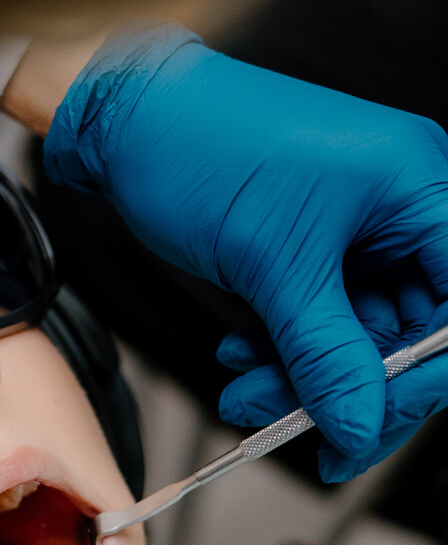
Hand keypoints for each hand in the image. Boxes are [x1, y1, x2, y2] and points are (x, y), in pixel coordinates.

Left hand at [43, 23, 447, 478]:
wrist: (126, 115)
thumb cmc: (202, 151)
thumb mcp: (271, 266)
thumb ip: (325, 353)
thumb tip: (359, 427)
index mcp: (422, 190)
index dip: (422, 379)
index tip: (365, 429)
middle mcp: (405, 205)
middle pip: (413, 330)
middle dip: (347, 385)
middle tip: (283, 425)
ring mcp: (361, 226)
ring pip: (359, 331)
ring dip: (303, 374)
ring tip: (241, 395)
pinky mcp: (315, 242)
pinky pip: (321, 313)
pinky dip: (283, 346)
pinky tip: (239, 357)